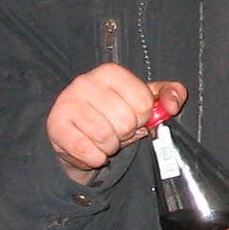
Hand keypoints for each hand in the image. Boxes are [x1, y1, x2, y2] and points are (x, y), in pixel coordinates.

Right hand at [46, 66, 184, 182]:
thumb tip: (172, 105)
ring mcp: (68, 102)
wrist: (75, 130)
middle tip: (116, 130)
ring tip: (104, 139)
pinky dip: (94, 157)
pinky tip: (92, 150)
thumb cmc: (113, 112)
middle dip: (125, 134)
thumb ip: (169, 94)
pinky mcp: (56, 124)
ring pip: (105, 137)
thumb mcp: (143, 99)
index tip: (133, 116)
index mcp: (111, 72)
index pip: (143, 103)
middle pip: (125, 122)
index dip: (143, 118)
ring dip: (109, 147)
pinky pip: (86, 150)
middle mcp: (86, 82)